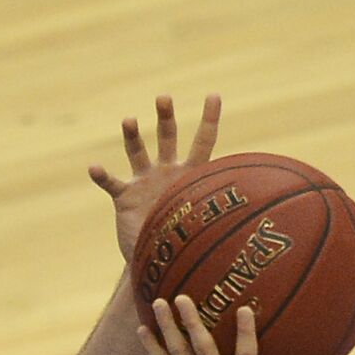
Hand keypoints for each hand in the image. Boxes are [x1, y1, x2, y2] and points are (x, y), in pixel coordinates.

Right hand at [91, 94, 222, 261]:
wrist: (156, 258)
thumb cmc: (184, 240)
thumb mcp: (207, 223)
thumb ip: (222, 213)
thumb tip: (259, 216)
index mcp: (190, 174)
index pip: (203, 141)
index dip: (209, 118)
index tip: (213, 96)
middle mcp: (166, 171)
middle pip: (167, 137)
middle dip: (166, 116)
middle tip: (164, 98)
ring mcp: (144, 182)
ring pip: (138, 153)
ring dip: (133, 136)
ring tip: (129, 121)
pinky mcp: (124, 197)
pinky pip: (112, 183)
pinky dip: (102, 176)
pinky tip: (95, 168)